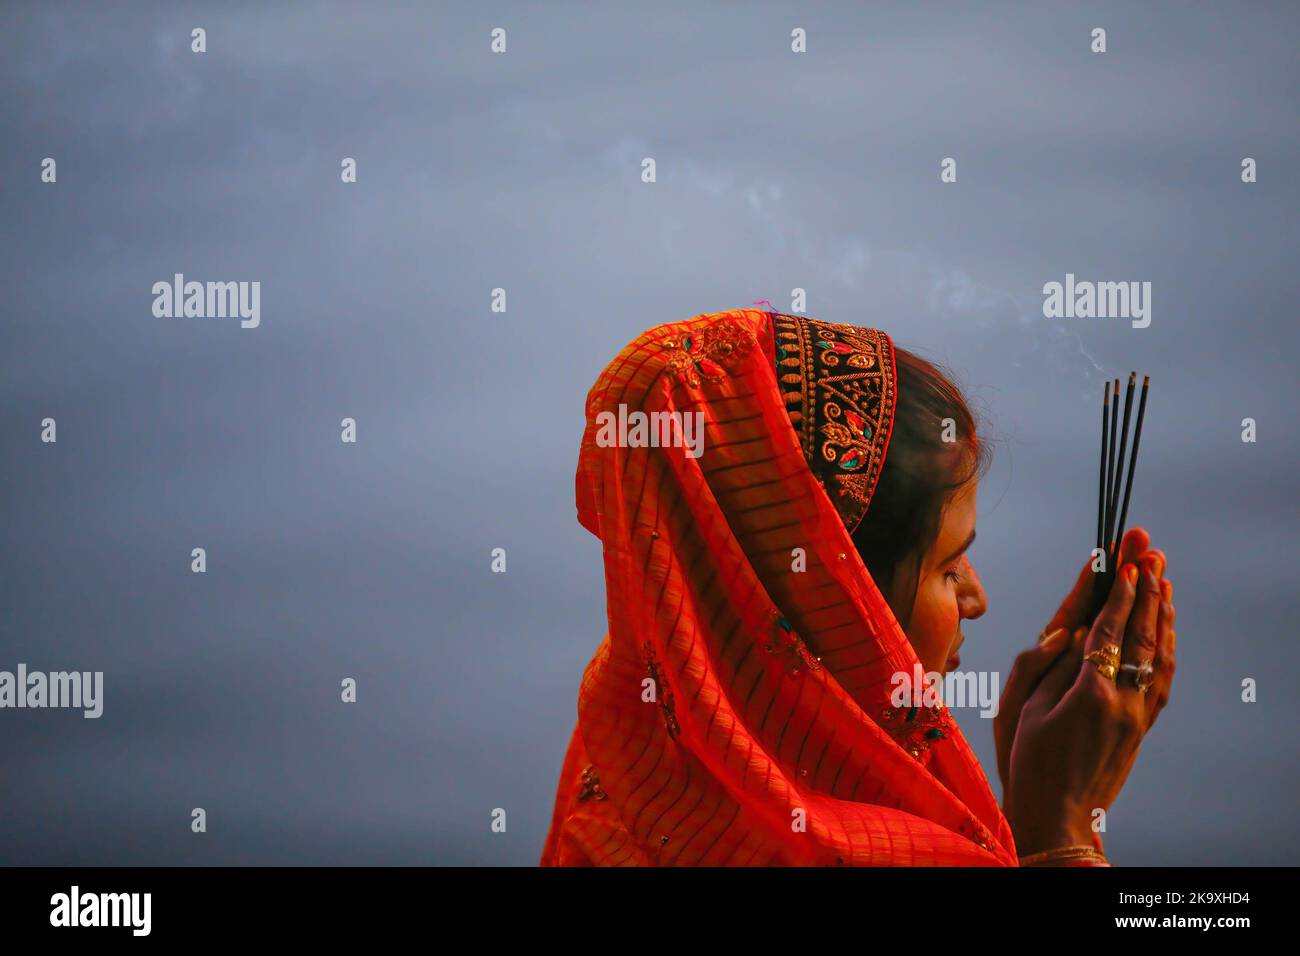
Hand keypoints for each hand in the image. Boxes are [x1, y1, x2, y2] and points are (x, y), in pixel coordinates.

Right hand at [994, 527, 1164, 791]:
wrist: (1056, 816)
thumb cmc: (1026, 761)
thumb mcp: (1018, 709)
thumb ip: (1039, 664)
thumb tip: (1067, 630)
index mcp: (1089, 694)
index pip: (1109, 630)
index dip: (1118, 593)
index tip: (1125, 559)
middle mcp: (1122, 701)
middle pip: (1140, 633)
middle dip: (1145, 586)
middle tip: (1149, 548)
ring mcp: (1137, 715)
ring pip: (1158, 653)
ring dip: (1161, 610)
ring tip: (1163, 575)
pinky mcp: (1141, 726)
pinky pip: (1162, 677)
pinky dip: (1165, 644)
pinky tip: (1164, 626)